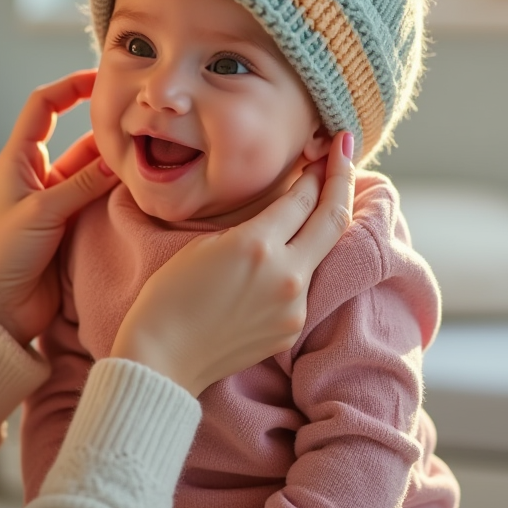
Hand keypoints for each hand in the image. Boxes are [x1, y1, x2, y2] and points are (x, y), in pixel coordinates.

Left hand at [0, 70, 120, 343]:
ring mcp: (58, 203)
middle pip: (79, 139)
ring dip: (117, 166)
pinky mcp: (72, 229)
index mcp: (19, 160)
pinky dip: (119, 195)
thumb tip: (118, 160)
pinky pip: (100, 202)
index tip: (103, 78)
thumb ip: (81, 184)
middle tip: (140, 124)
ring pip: (95, 173)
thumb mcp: (41, 212)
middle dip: (107, 131)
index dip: (71, 87)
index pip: (44, 106)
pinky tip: (141, 190)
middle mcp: (39, 176)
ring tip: (148, 157)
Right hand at [110, 131, 356, 396]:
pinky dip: (304, 259)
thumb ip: (255, 223)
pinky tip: (295, 246)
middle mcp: (286, 275)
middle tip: (345, 151)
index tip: (324, 151)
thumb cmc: (171, 294)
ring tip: (323, 194)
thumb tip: (289, 205)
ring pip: (322, 251)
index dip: (317, 170)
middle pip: (333, 218)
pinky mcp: (293, 327)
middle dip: (342, 178)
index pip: (303, 197)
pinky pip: (306, 284)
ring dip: (325, 221)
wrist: (162, 356)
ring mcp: (294, 305)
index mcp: (258, 246)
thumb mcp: (208, 242)